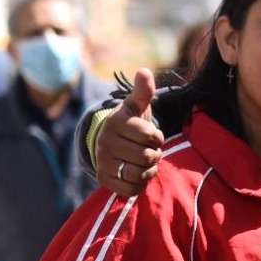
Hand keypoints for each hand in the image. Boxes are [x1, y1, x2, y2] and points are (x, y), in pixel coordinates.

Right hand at [98, 68, 163, 197]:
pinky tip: (137, 173)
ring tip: (144, 161)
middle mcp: (106, 142)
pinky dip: (140, 184)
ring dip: (149, 170)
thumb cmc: (130, 122)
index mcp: (116, 122)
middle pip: (147, 157)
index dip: (157, 137)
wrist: (109, 140)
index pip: (152, 136)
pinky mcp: (104, 178)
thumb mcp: (137, 106)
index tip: (151, 135)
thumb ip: (143, 91)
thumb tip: (145, 71)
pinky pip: (132, 189)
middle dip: (154, 154)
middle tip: (148, 149)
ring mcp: (103, 161)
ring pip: (140, 174)